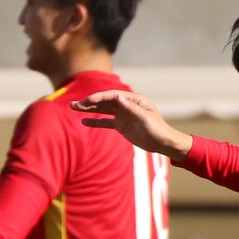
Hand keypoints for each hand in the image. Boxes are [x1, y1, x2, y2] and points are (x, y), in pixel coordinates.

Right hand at [71, 89, 191, 158]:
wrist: (163, 143)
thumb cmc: (158, 129)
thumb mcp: (145, 118)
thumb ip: (131, 108)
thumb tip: (116, 96)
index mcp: (134, 100)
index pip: (112, 96)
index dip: (99, 97)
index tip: (87, 100)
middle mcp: (127, 105)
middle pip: (105, 101)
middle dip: (89, 102)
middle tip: (74, 104)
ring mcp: (123, 115)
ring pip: (103, 110)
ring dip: (89, 109)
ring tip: (74, 108)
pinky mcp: (121, 125)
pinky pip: (105, 122)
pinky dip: (95, 121)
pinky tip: (84, 121)